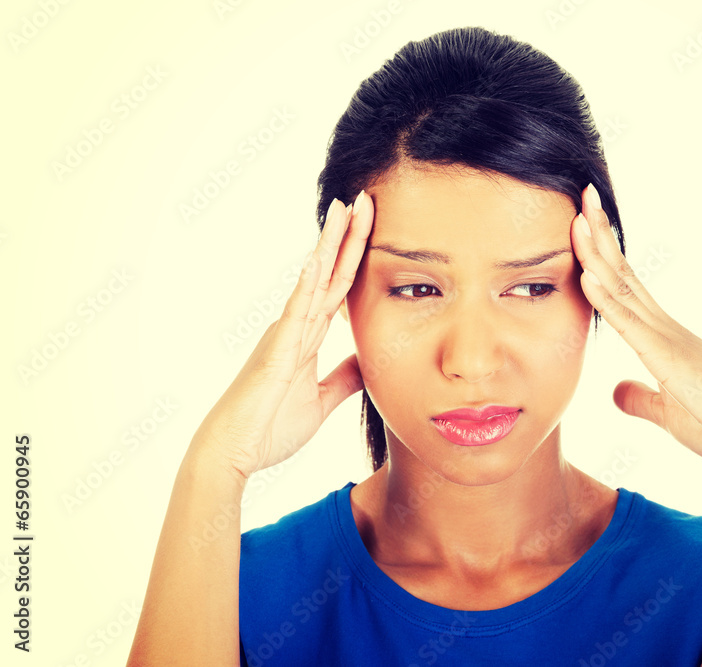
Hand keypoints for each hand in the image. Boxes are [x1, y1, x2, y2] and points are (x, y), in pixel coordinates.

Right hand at [191, 193, 372, 477]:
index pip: (338, 287)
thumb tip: (368, 361)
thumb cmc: (269, 428)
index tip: (370, 226)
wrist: (233, 453)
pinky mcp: (276, 350)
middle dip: (348, 237)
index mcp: (306, 336)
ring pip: (313, 280)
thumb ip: (343, 378)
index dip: (355, 257)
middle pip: (329, 272)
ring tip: (344, 208)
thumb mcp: (321, 401)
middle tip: (364, 199)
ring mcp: (284, 334)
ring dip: (330, 245)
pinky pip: (295, 312)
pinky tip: (319, 257)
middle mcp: (295, 326)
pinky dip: (308, 284)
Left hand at [570, 184, 701, 464]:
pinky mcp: (667, 357)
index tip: (586, 225)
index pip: (626, 287)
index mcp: (664, 337)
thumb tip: (615, 392)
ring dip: (597, 252)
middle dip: (599, 234)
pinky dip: (606, 298)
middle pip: (624, 272)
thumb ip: (641, 399)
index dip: (604, 255)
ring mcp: (667, 337)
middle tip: (583, 195)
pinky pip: (629, 324)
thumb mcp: (668, 412)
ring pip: (624, 286)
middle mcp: (665, 326)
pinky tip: (587, 274)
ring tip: (578, 216)